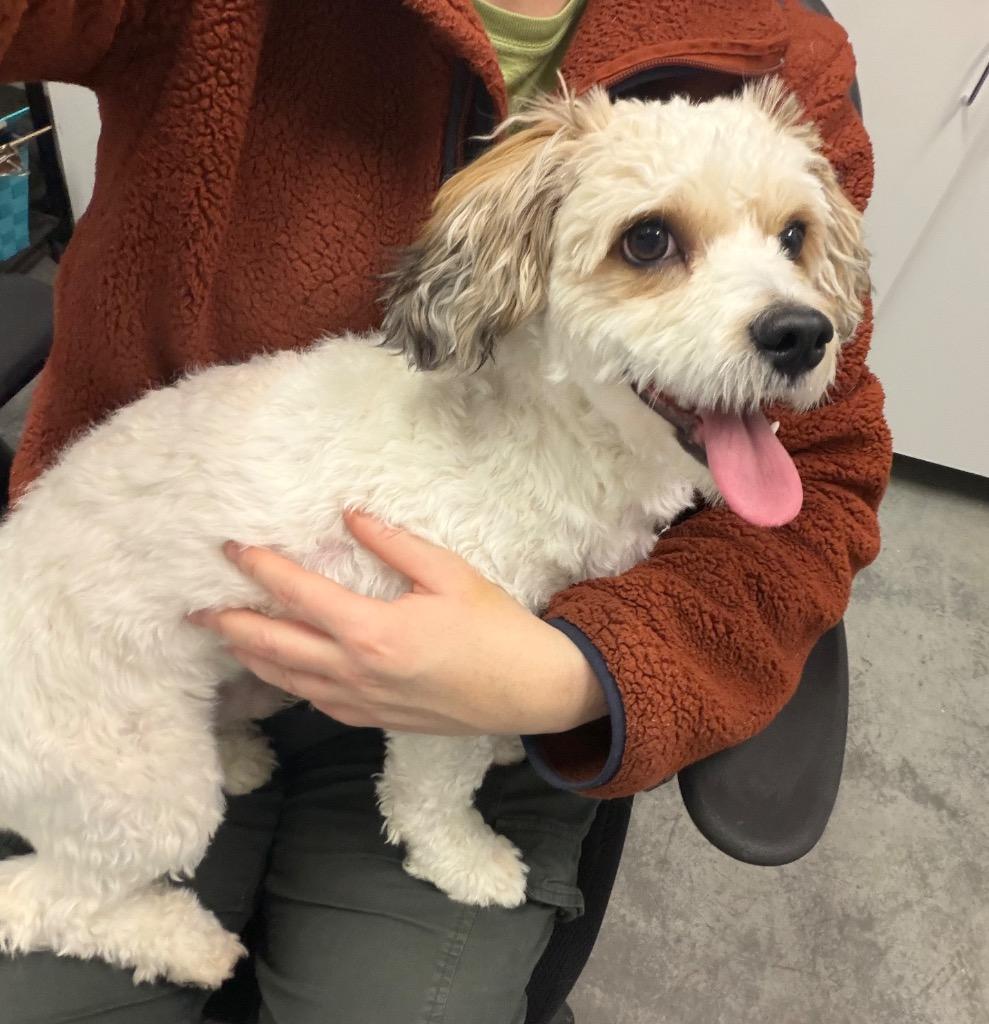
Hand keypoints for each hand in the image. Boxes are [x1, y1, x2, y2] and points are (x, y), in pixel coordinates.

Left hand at [188, 512, 605, 734]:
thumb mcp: (449, 574)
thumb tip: (349, 515)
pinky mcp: (370, 720)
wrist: (527, 691)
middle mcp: (354, 672)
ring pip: (285, 680)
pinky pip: (312, 700)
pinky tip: (278, 669)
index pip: (297, 594)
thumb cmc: (494, 628)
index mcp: (372, 631)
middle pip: (271, 646)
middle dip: (229, 625)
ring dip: (249, 656)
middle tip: (195, 610)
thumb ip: (393, 544)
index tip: (230, 548)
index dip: (258, 568)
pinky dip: (284, 682)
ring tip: (225, 638)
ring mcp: (359, 702)